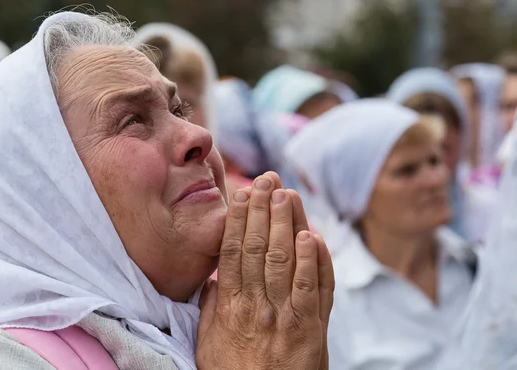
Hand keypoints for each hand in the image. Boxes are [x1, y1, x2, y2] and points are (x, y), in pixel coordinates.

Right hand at [197, 172, 334, 369]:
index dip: (237, 219)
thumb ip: (211, 308)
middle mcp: (257, 306)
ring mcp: (286, 316)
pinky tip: (313, 235)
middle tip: (266, 180)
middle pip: (258, 248)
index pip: (233, 252)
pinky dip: (316, 261)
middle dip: (263, 210)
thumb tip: (214, 279)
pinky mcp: (312, 328)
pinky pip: (316, 289)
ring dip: (287, 224)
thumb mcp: (207, 343)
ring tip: (286, 194)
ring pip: (285, 261)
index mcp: (230, 306)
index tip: (241, 193)